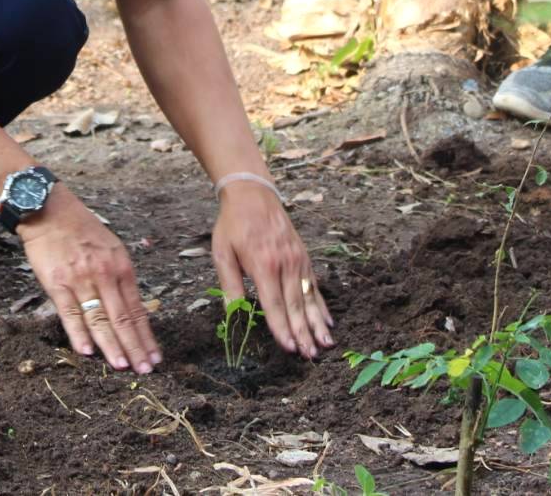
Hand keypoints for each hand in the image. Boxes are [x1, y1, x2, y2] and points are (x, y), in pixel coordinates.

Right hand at [19, 187, 161, 372]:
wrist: (49, 210)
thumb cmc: (81, 230)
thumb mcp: (111, 249)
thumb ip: (120, 278)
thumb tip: (131, 309)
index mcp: (121, 267)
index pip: (137, 309)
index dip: (146, 336)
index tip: (155, 357)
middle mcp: (105, 274)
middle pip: (122, 318)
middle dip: (135, 347)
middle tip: (145, 370)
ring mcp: (81, 280)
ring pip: (100, 320)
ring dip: (112, 346)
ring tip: (122, 366)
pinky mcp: (57, 283)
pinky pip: (70, 313)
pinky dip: (79, 333)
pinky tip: (87, 351)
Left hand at [211, 179, 334, 357]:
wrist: (253, 194)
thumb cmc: (233, 225)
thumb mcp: (222, 252)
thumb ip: (230, 283)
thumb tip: (232, 312)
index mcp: (263, 264)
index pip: (274, 303)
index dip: (281, 327)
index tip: (289, 347)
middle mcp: (285, 263)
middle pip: (296, 304)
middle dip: (303, 332)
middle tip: (310, 355)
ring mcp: (298, 260)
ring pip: (309, 297)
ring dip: (317, 324)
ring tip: (325, 345)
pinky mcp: (304, 257)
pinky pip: (315, 285)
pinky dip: (322, 305)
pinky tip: (328, 322)